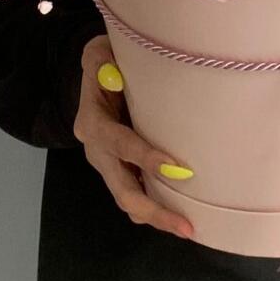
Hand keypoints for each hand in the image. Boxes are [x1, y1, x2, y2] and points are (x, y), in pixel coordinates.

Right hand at [73, 34, 195, 239]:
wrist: (94, 72)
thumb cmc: (105, 60)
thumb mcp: (100, 52)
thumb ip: (103, 62)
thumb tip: (115, 76)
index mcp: (92, 120)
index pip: (119, 143)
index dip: (145, 157)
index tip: (177, 168)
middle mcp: (95, 149)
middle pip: (121, 189)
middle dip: (153, 209)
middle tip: (185, 225)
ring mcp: (106, 163)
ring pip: (127, 198)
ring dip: (156, 215)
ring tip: (187, 228)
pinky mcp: (118, 167)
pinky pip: (134, 193)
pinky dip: (153, 206)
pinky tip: (178, 214)